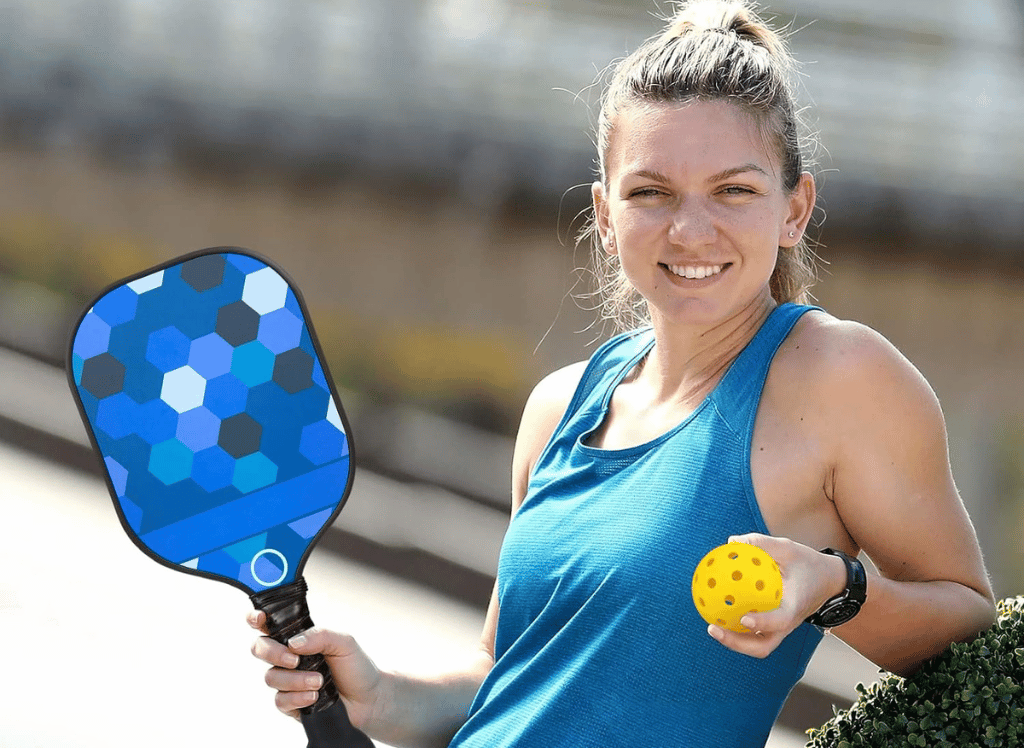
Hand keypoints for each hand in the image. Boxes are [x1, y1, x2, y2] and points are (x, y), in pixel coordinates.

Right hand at [248, 611, 384, 727]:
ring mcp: (288, 680)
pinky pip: (280, 700)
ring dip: (295, 680)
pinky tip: (314, 696)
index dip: (256, 618)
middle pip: (260, 648)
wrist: (369, 699)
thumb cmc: (356, 667)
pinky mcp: (290, 703)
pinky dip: (297, 698)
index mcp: (299, 637)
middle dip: (273, 652)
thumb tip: (293, 642)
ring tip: (319, 682)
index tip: (259, 618)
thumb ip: (320, 636)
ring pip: (271, 677)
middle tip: (295, 660)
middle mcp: (289, 657)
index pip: (269, 624)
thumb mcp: (344, 642)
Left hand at [706, 534, 846, 657]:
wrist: (829, 580)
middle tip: (713, 628)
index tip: (744, 618)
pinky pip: (754, 632)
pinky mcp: (775, 626)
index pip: (780, 621)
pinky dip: (737, 627)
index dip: (762, 623)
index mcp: (795, 608)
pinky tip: (718, 612)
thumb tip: (730, 542)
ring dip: (734, 640)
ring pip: (757, 645)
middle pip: (762, 646)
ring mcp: (781, 629)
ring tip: (711, 625)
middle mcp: (788, 624)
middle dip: (737, 643)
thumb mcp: (788, 548)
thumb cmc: (808, 563)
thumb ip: (761, 544)